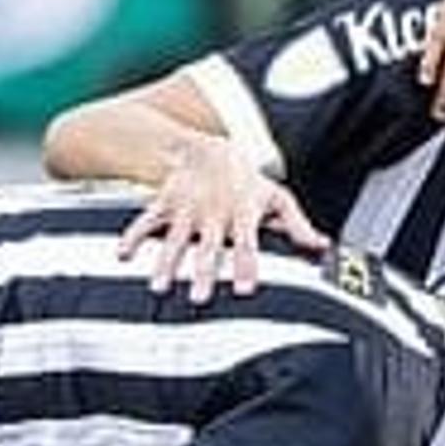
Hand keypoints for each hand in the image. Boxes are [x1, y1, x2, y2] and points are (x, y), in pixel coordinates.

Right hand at [119, 146, 322, 298]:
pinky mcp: (165, 203)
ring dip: (166, 262)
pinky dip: (133, 235)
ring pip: (175, 238)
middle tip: (198, 298)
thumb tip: (321, 246)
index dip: (246, 266)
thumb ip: (296, 224)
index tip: (244, 289)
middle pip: (208, 247)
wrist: (209, 148)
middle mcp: (214, 212)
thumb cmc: (246, 179)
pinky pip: (146, 220)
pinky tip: (123, 254)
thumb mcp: (276, 196)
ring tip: (157, 285)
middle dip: (202, 272)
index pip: (247, 244)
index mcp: (242, 213)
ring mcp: (187, 208)